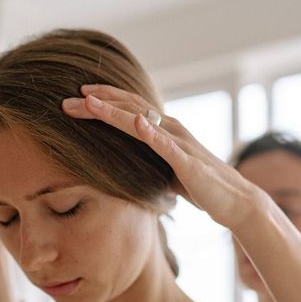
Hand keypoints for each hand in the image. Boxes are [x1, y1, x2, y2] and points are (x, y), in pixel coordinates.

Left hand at [62, 85, 260, 231]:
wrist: (234, 201)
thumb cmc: (202, 187)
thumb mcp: (169, 171)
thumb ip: (152, 160)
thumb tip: (132, 165)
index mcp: (164, 131)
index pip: (129, 110)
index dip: (103, 102)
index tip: (76, 99)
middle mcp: (171, 129)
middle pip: (129, 109)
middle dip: (97, 103)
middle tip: (66, 101)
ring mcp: (180, 143)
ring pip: (143, 121)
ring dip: (115, 111)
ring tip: (90, 102)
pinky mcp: (188, 162)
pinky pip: (167, 145)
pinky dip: (151, 132)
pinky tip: (135, 122)